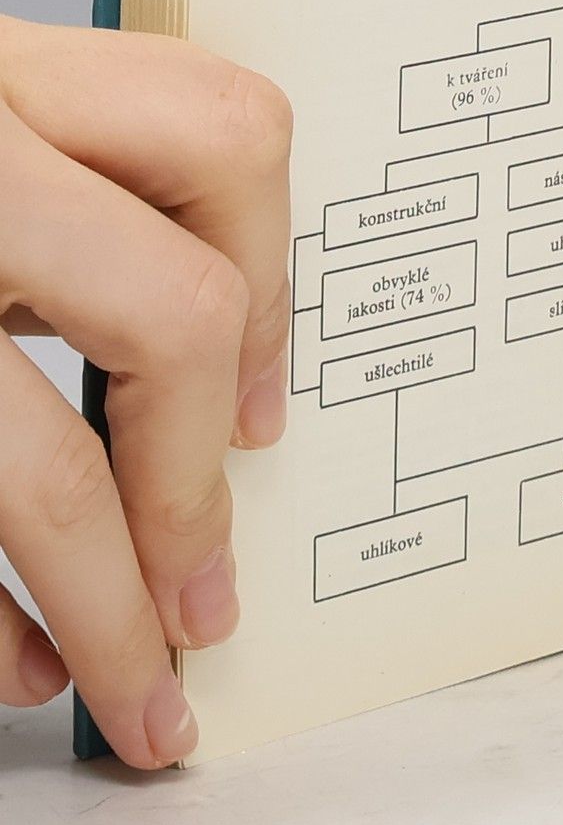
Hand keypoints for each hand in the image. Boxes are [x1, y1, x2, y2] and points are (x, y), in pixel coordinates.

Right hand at [0, 19, 291, 767]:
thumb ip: (60, 198)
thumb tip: (217, 366)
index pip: (223, 140)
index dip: (274, 283)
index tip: (263, 411)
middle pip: (173, 309)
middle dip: (196, 481)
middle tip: (209, 588)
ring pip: (35, 468)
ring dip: (103, 605)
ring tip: (137, 684)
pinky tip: (9, 662)